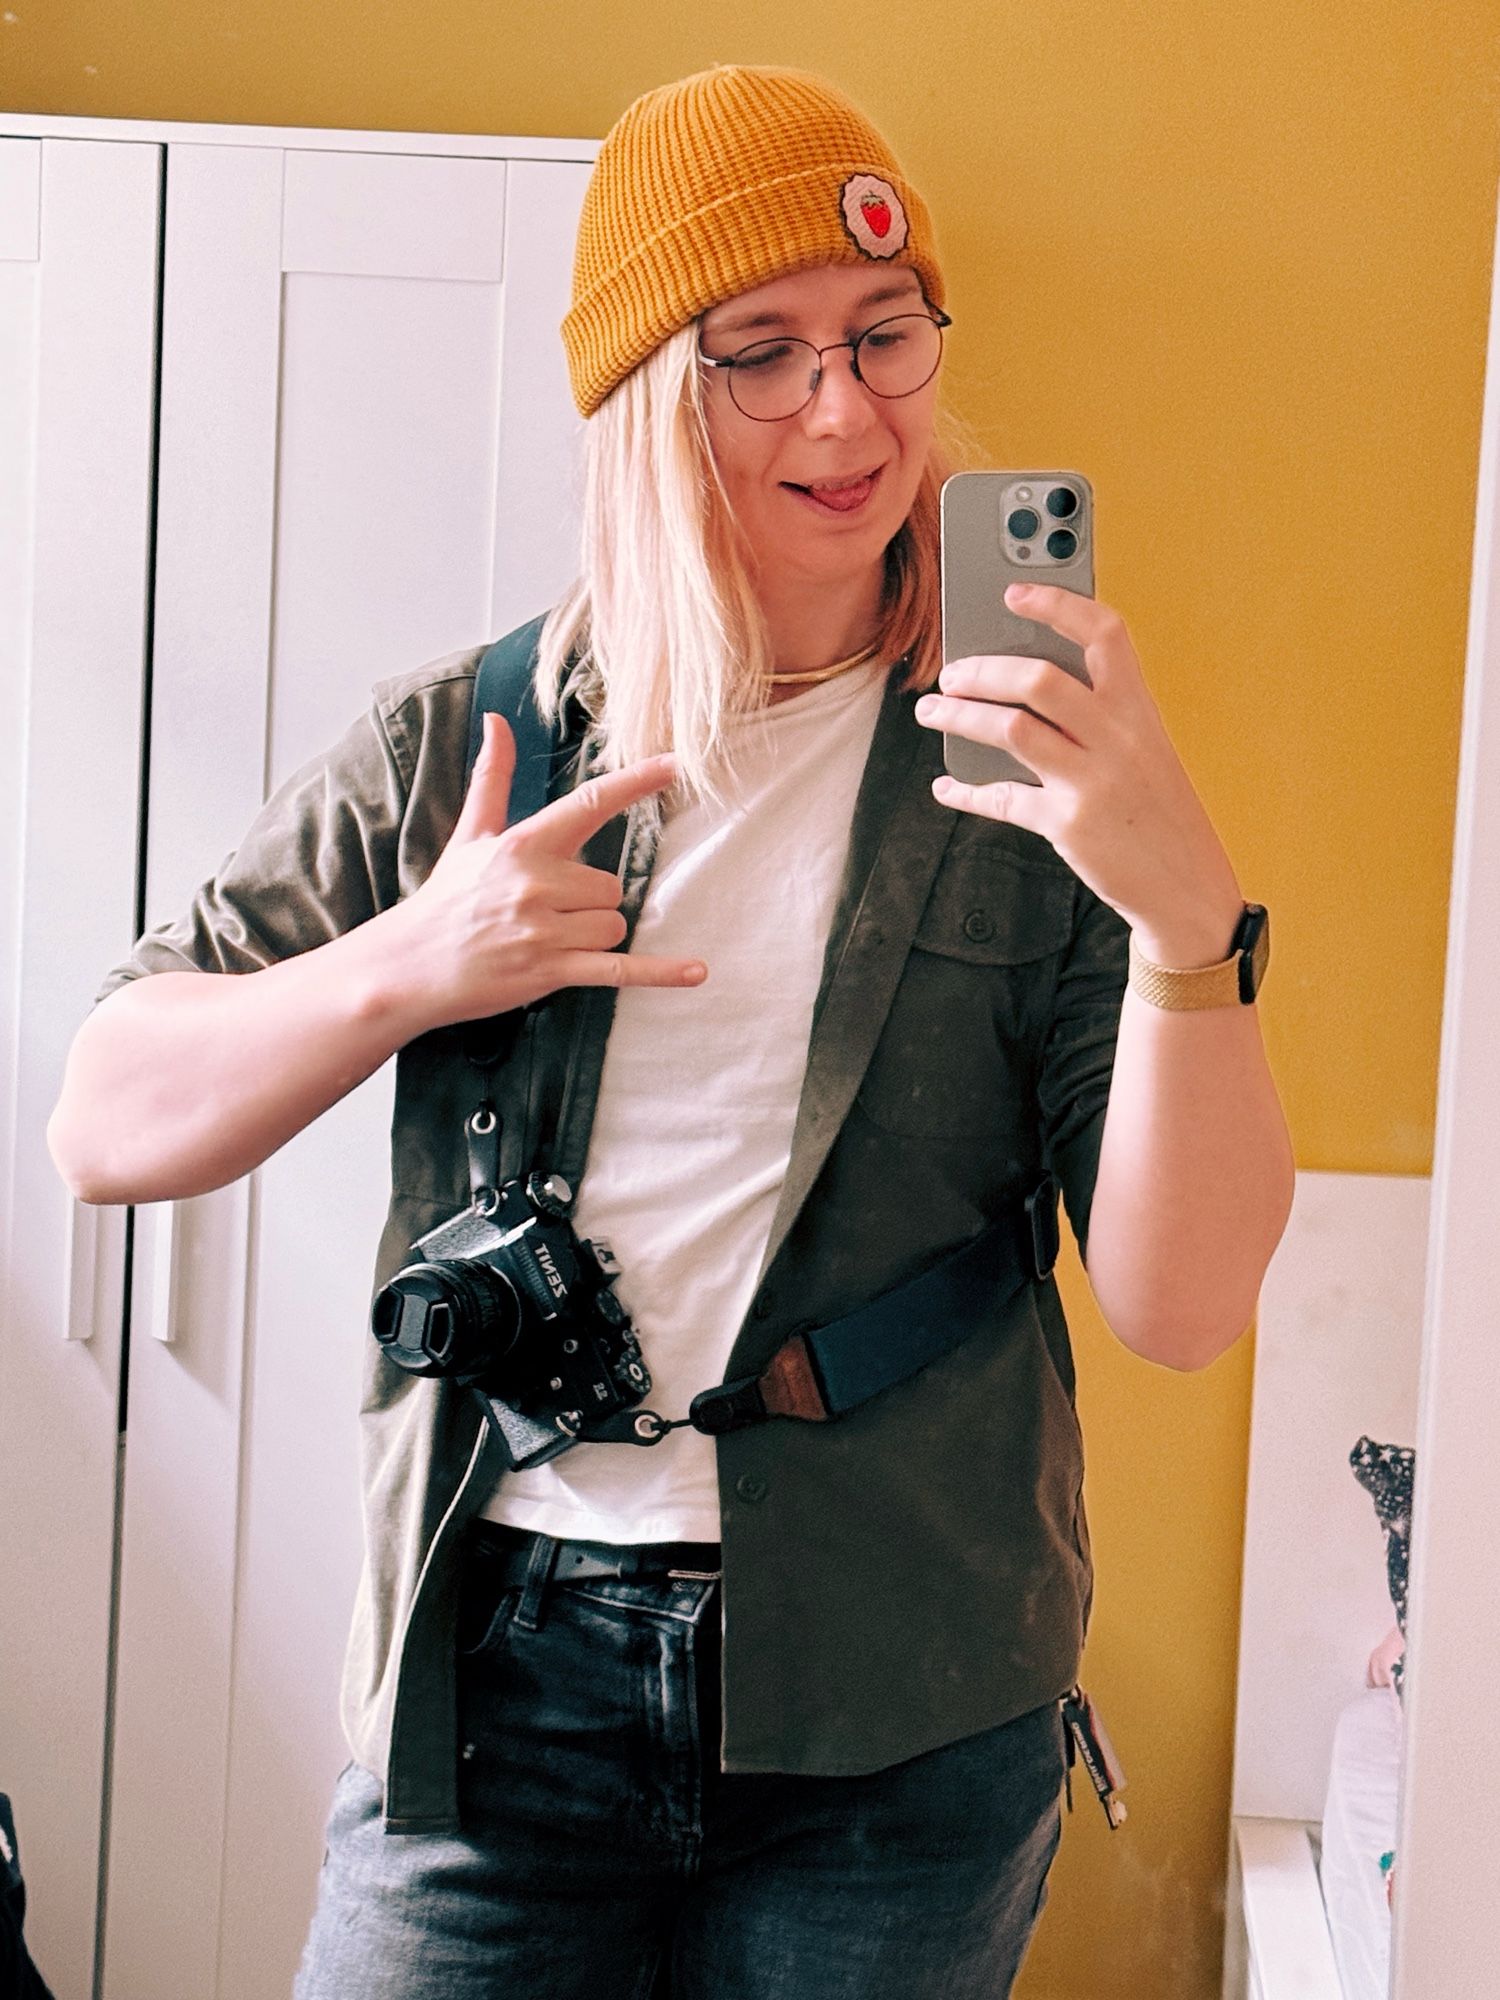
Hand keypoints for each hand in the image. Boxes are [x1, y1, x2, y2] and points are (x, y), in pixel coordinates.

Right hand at [382, 712, 705, 1030]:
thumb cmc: (444, 900)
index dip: (636, 782)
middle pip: (611, 885)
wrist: (408, 966)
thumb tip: (495, 720)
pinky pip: (619, 969)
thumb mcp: (468, 835)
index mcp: (523, 844)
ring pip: (613, 925)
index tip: (676, 763)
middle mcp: (537, 883)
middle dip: (590, 902)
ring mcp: (545, 930)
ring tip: (544, 942)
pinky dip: (660, 973)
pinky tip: (697, 973)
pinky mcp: (550, 971)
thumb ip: (492, 778)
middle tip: (543, 914)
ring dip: (591, 936)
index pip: (589, 803)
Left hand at [915, 583, 1243, 962]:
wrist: (1187, 887)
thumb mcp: (1146, 750)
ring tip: (932, 711)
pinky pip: (1002, 798)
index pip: (1105, 634)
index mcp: (1140, 710)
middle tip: (951, 672)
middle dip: (983, 668)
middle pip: (1040, 678)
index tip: (1014, 591)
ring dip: (959, 715)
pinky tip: (947, 784)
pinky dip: (965, 789)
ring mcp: (1093, 781)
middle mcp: (1118, 738)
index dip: (1058, 605)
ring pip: (1011, 729)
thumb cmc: (1158, 811)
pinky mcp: (1068, 825)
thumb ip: (1100, 715)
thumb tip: (1022, 680)